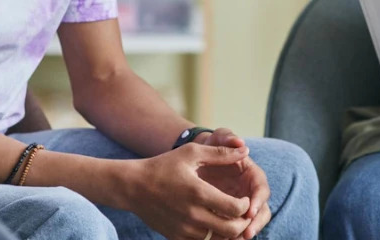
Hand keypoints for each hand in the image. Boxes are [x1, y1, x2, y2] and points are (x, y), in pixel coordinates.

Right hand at [114, 143, 252, 239]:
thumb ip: (220, 153)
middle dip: (243, 222)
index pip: (235, 209)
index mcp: (198, 193)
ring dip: (229, 232)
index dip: (246, 205)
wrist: (133, 187)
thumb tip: (245, 149)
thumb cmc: (163, 166)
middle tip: (243, 212)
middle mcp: (192, 215)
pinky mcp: (176, 237)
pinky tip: (213, 224)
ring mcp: (184, 229)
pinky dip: (213, 237)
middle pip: (231, 230)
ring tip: (230, 218)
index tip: (244, 198)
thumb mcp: (191, 153)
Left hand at [196, 129, 271, 239]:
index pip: (261, 189)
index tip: (249, 211)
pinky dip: (231, 234)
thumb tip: (240, 143)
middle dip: (256, 223)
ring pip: (250, 222)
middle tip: (245, 233)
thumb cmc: (210, 146)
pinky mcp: (229, 213)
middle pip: (261, 210)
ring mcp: (241, 203)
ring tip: (235, 239)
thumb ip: (227, 138)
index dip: (258, 200)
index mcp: (252, 174)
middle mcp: (250, 191)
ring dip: (245, 231)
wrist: (196, 158)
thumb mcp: (217, 138)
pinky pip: (234, 227)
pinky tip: (221, 239)